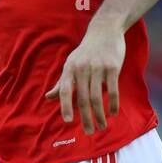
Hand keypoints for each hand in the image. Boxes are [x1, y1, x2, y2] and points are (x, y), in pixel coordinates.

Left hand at [45, 17, 124, 133]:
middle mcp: (82, 68)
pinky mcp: (112, 67)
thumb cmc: (86, 52)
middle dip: (86, 118)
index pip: (66, 90)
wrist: (105, 30)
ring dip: (100, 115)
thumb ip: (62, 83)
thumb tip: (48, 98)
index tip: (68, 121)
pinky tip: (113, 113)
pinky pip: (112, 90)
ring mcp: (98, 68)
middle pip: (84, 98)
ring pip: (97, 97)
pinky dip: (113, 104)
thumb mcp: (71, 64)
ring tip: (102, 126)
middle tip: (89, 132)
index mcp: (70, 69)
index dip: (66, 106)